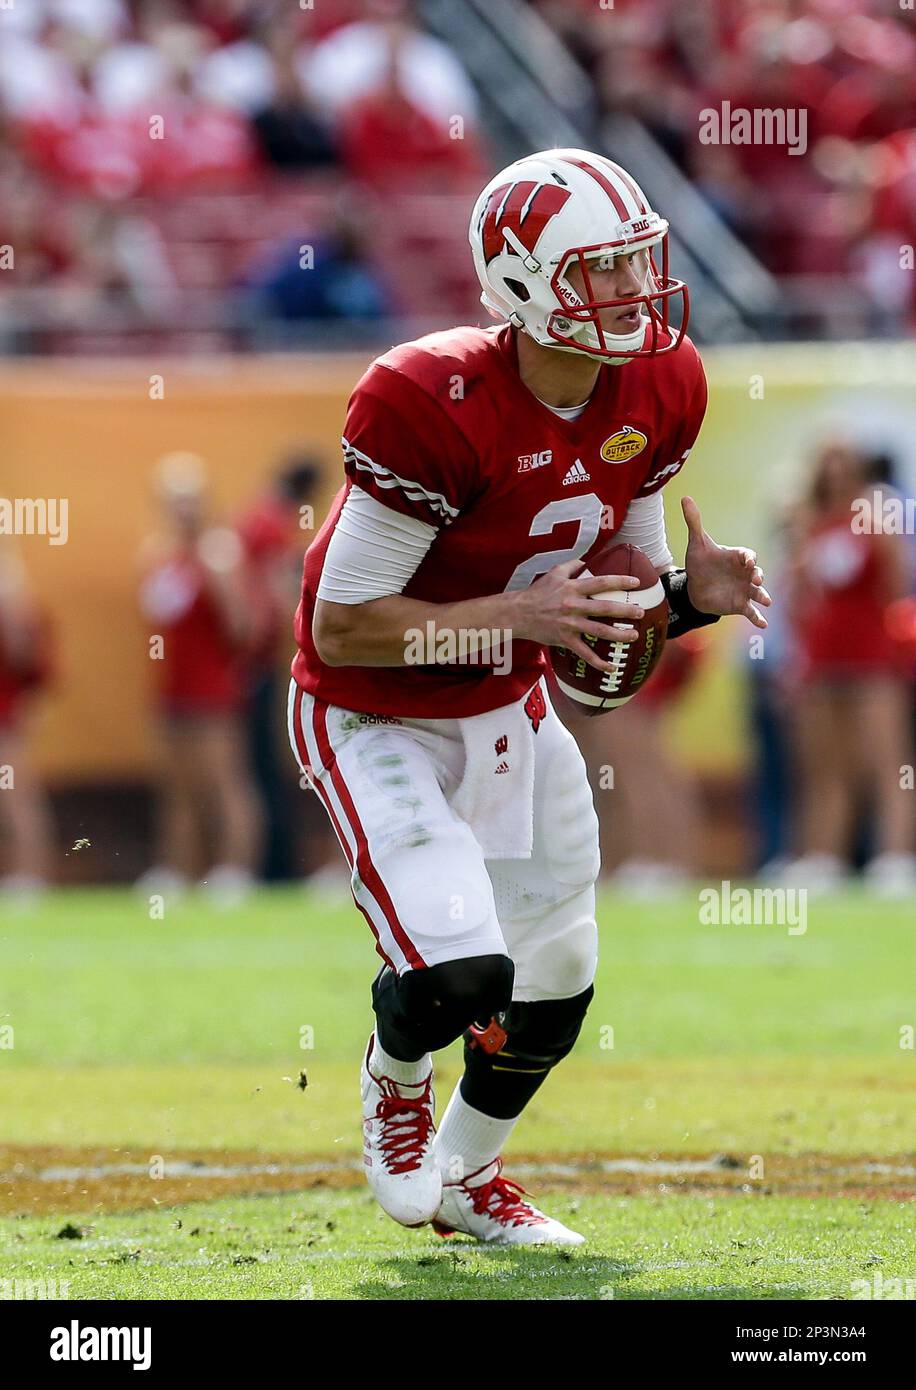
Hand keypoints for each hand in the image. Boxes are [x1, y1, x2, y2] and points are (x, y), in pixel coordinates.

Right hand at [512, 560, 642, 672]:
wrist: (518, 613)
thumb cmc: (537, 592)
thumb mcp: (554, 572)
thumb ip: (573, 565)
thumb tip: (589, 561)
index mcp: (573, 588)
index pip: (601, 582)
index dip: (620, 581)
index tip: (636, 583)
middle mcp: (574, 605)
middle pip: (605, 608)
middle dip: (625, 610)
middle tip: (640, 612)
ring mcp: (570, 624)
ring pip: (599, 631)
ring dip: (619, 635)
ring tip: (633, 636)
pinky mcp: (565, 640)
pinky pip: (585, 653)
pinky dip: (599, 662)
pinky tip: (612, 668)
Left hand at [681, 496, 771, 628]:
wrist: (696, 587)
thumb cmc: (700, 564)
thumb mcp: (696, 544)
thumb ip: (694, 522)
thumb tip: (685, 498)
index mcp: (737, 557)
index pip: (747, 555)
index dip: (748, 557)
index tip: (746, 561)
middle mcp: (745, 574)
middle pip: (756, 573)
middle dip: (758, 576)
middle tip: (756, 579)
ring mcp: (744, 590)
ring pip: (758, 593)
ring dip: (762, 596)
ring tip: (766, 601)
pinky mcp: (740, 605)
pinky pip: (751, 612)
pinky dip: (758, 618)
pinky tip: (763, 625)